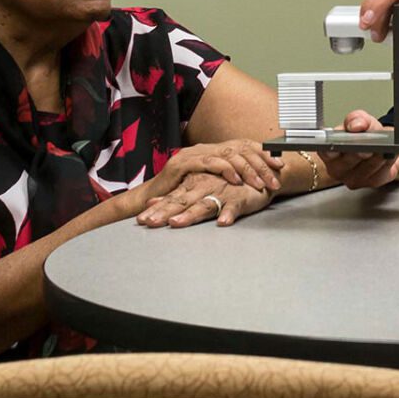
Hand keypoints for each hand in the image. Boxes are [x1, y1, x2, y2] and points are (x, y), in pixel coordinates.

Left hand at [135, 174, 269, 228]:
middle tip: (150, 222)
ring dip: (190, 214)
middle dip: (164, 212)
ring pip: (204, 204)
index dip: (155, 209)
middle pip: (181, 202)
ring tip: (177, 223)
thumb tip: (151, 203)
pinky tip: (222, 222)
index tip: (140, 220)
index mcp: (193, 186)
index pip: (171, 199)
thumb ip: (177, 197)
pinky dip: (228, 213)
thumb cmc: (226, 184)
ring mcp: (221, 193)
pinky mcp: (239, 198)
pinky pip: (233, 207)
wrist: (257, 175)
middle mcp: (204, 188)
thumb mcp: (199, 189)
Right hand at [153, 140, 282, 194]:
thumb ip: (227, 178)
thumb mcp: (210, 184)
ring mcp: (194, 154)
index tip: (280, 166)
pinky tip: (236, 179)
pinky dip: (225, 169)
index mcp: (214, 151)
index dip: (263, 154)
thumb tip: (255, 179)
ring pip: (228, 154)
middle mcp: (206, 148)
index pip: (244, 146)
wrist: (152, 197)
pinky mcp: (183, 163)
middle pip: (240, 149)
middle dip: (260, 165)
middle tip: (274, 180)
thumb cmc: (182, 192)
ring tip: (259, 182)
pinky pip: (209, 162)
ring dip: (247, 169)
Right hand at [319, 110, 398, 189]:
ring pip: (367, 167)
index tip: (342, 142)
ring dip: (377, 155)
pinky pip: (381, 172)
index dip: (332, 147)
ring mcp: (354, 179)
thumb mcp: (360, 121)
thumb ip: (356, 119)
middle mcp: (338, 169)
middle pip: (348, 161)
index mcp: (329, 152)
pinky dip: (387, 162)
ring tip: (384, 146)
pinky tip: (390, 154)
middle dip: (359, 151)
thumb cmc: (365, 135)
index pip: (325, 151)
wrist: (383, 147)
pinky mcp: (372, 182)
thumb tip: (356, 125)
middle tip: (367, 145)